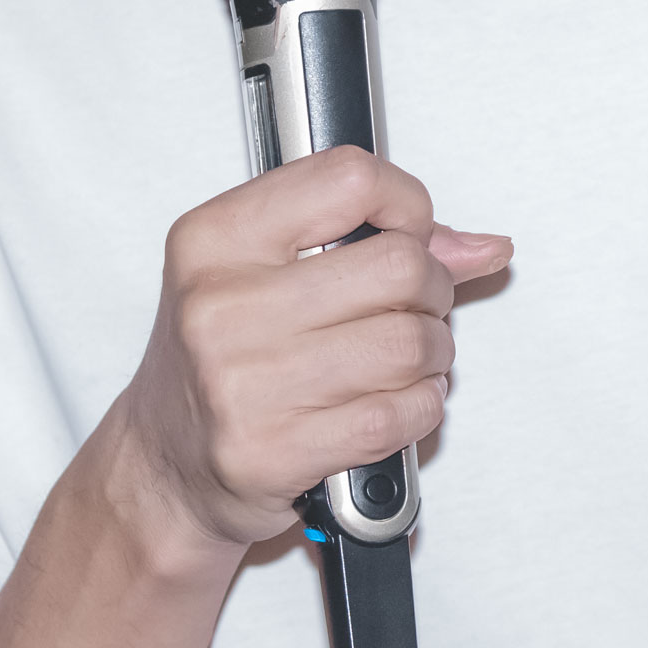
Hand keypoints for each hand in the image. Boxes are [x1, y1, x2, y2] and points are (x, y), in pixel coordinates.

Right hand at [112, 148, 511, 560]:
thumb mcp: (266, 274)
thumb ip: (373, 242)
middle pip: (399, 265)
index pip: (350, 179)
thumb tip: (481, 247)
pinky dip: (420, 406)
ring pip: (410, 343)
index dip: (406, 205)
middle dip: (432, 289)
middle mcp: (222, 306)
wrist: (166, 468)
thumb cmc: (220, 362)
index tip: (409, 233)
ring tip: (406, 358)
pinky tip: (394, 402)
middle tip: (413, 307)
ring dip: (433, 354)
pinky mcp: (275, 451)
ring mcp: (245, 383)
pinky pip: (401, 413)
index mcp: (216, 240)